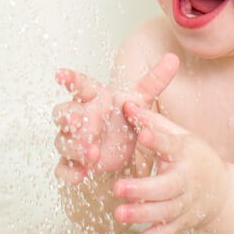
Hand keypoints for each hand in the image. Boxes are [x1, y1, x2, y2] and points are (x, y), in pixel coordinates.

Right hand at [52, 53, 178, 184]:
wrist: (123, 144)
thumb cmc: (124, 116)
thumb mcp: (141, 99)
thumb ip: (155, 80)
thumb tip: (172, 58)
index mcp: (93, 97)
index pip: (79, 85)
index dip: (69, 79)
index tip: (60, 75)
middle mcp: (79, 116)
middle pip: (64, 113)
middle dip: (68, 117)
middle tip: (77, 121)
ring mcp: (74, 140)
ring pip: (63, 141)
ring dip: (75, 147)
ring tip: (93, 153)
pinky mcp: (75, 162)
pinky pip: (63, 167)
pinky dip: (70, 171)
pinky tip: (81, 174)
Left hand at [113, 101, 229, 233]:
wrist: (222, 192)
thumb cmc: (194, 157)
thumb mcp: (179, 135)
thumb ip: (152, 121)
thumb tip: (126, 104)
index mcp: (186, 153)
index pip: (171, 145)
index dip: (157, 140)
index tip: (143, 135)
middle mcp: (187, 180)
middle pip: (166, 187)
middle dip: (143, 189)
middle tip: (119, 187)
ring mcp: (185, 204)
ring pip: (165, 212)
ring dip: (142, 215)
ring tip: (120, 214)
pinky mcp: (181, 222)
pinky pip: (165, 233)